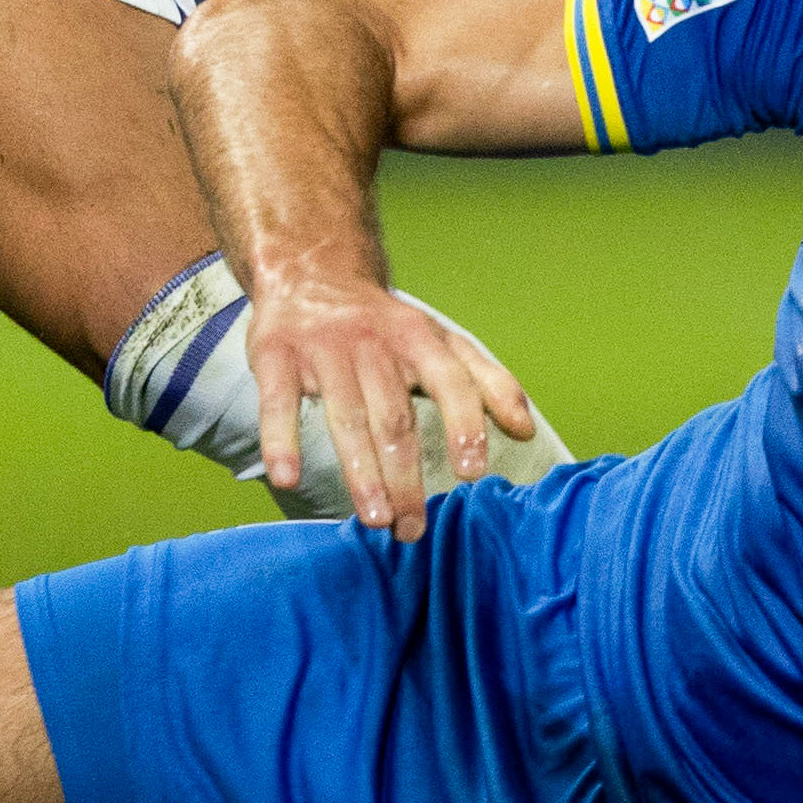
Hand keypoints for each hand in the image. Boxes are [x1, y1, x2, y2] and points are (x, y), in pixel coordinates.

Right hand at [240, 264, 540, 540]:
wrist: (311, 273)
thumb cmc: (385, 325)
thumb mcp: (440, 340)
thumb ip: (486, 382)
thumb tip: (526, 431)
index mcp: (420, 339)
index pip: (451, 383)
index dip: (463, 425)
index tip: (471, 473)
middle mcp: (374, 343)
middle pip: (394, 417)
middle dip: (406, 477)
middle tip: (412, 529)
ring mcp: (324, 348)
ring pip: (345, 416)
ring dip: (361, 472)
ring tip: (375, 519)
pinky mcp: (276, 355)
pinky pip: (278, 402)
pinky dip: (281, 439)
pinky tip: (285, 477)